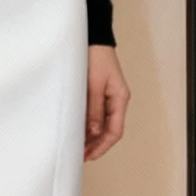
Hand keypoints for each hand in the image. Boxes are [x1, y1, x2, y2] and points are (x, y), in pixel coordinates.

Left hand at [85, 46, 129, 161]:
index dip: (102, 146)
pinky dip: (87, 125)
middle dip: (95, 145)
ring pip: (101, 124)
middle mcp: (116, 101)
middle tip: (80, 156)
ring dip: (90, 136)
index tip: (89, 155)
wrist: (93, 39)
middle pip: (109, 130)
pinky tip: (76, 131)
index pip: (114, 131)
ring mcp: (107, 98)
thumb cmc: (95, 57)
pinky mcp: (98, 94)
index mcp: (120, 99)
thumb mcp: (93, 84)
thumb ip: (94, 109)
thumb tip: (93, 132)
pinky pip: (95, 115)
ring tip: (76, 146)